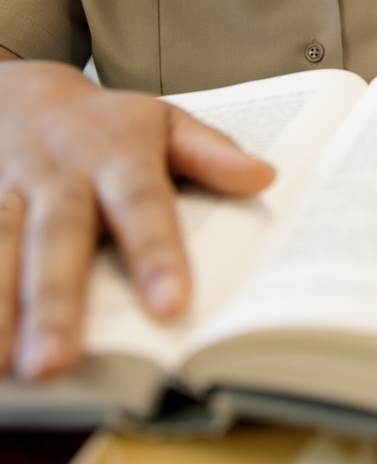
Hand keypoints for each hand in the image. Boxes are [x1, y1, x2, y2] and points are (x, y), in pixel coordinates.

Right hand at [0, 61, 274, 379]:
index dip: (155, 252)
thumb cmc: (106, 126)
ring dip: (1, 307)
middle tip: (59, 362)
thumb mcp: (163, 122)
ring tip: (10, 367)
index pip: (141, 203)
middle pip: (58, 236)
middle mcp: (58, 176)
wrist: (19, 96)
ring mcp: (8, 193)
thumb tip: (264, 177)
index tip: (171, 305)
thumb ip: (210, 154)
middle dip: (57, 300)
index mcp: (115, 155)